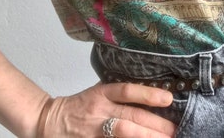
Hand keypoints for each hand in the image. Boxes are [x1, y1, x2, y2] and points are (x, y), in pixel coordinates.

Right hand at [43, 82, 176, 136]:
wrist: (48, 121)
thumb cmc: (79, 107)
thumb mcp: (98, 93)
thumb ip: (120, 95)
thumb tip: (153, 96)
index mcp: (102, 93)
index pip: (127, 91)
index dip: (148, 94)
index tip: (168, 99)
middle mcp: (99, 110)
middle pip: (131, 116)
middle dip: (156, 124)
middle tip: (175, 130)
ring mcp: (95, 129)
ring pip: (123, 132)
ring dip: (146, 136)